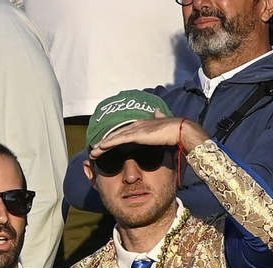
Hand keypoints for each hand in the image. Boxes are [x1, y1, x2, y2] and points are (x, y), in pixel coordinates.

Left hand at [88, 116, 205, 156]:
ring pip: (114, 138)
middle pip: (116, 135)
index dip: (114, 138)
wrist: (179, 129)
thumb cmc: (173, 129)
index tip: (105, 144)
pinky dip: (108, 143)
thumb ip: (158, 117)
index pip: (124, 132)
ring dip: (102, 145)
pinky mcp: (136, 135)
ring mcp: (135, 130)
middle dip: (104, 142)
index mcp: (141, 125)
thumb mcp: (163, 123)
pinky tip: (100, 147)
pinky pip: (118, 140)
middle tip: (94, 149)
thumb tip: (156, 111)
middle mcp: (136, 125)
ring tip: (93, 152)